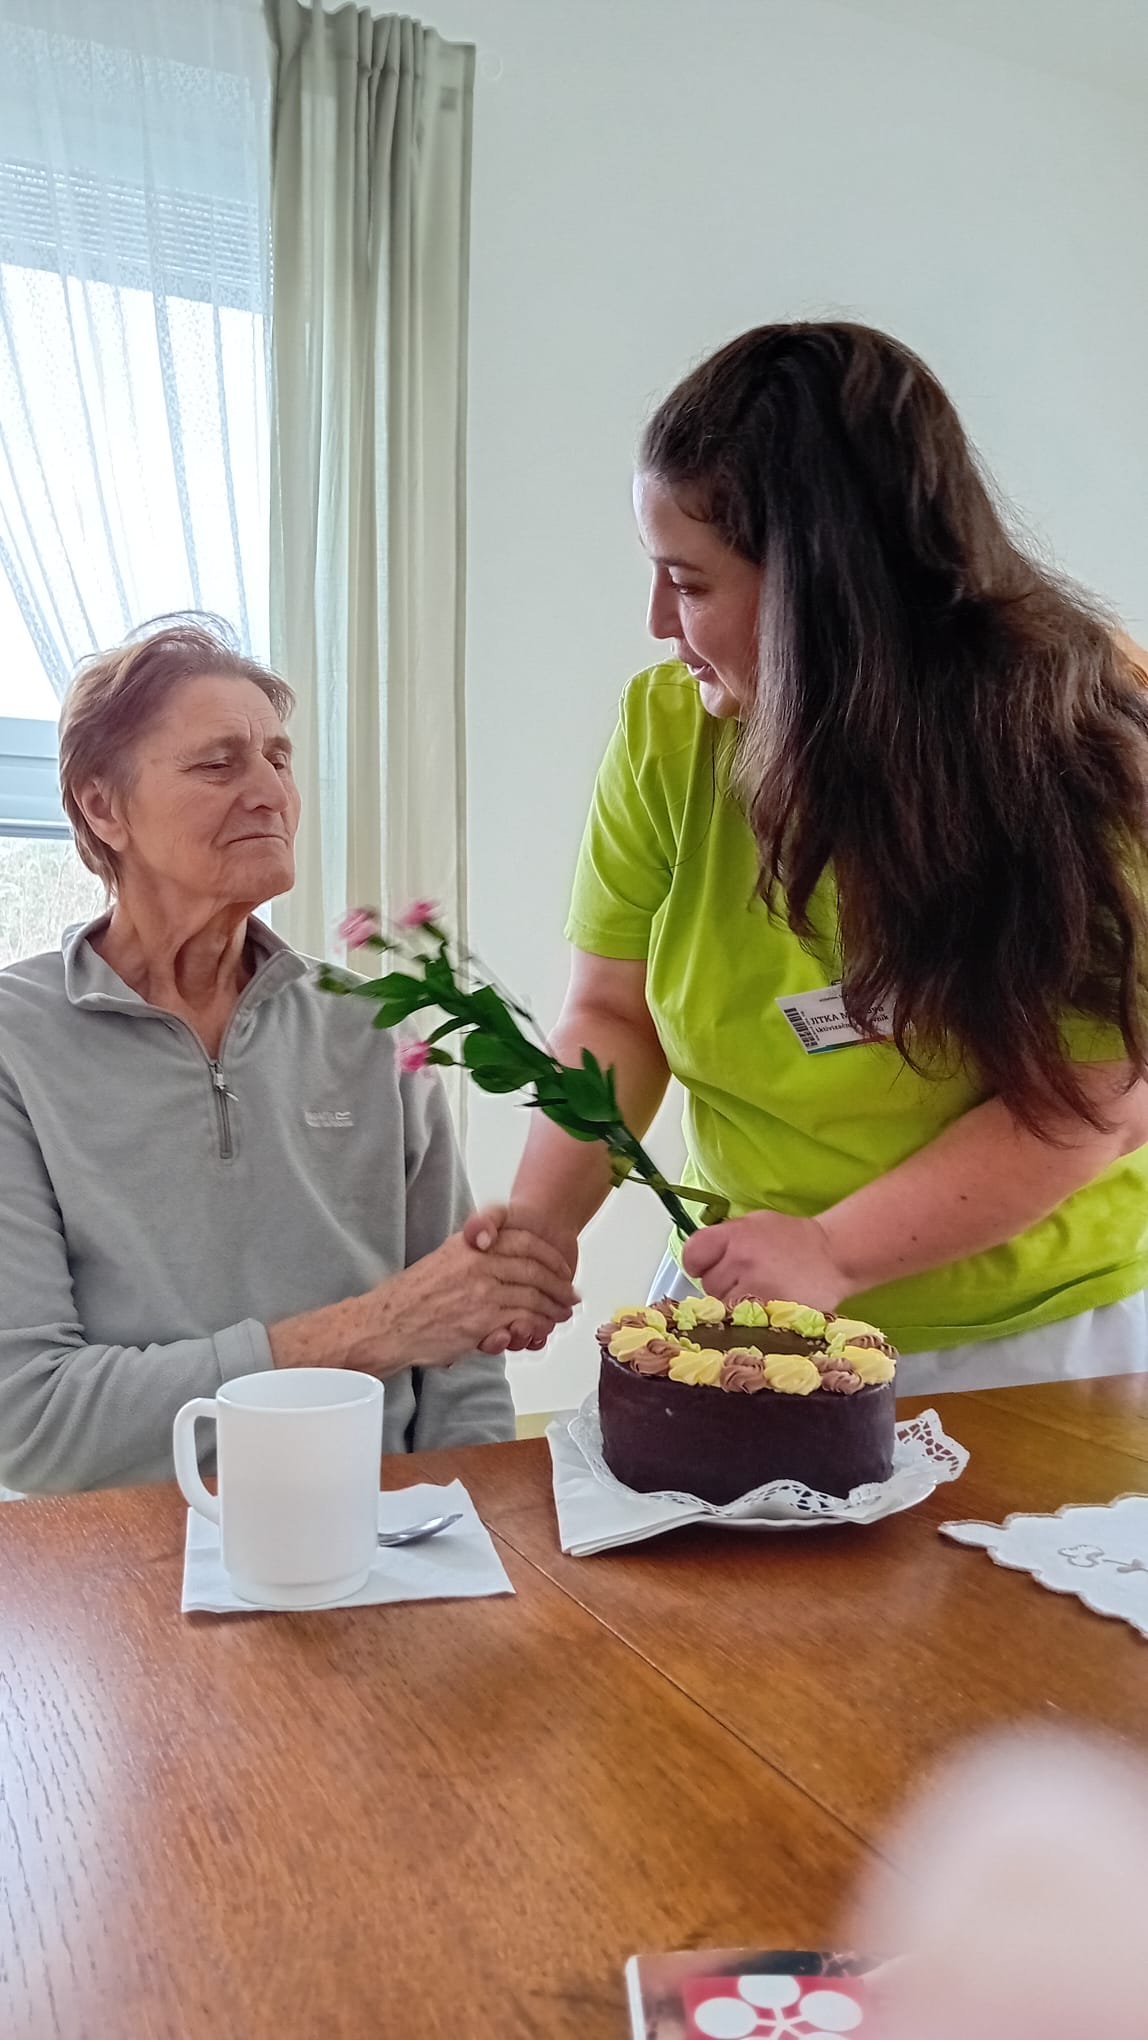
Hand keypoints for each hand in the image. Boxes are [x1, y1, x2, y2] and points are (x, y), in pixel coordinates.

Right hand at [349, 1220, 577, 1372]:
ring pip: (534, 1294)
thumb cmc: (412, 1298)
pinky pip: (524, 1317)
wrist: (388, 1325)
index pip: (522, 1240)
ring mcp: (482, 1290)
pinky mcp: (484, 1319)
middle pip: (534, 1267)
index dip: (548, 1254)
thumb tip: (493, 1253)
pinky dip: (539, 1323)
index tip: (560, 1265)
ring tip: (563, 1312)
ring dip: (554, 1305)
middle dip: (558, 1282)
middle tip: (570, 1294)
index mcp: (468, 1245)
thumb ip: (471, 1256)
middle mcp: (478, 1262)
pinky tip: (543, 1328)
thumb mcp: (442, 1260)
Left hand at [681, 1210, 850, 1310]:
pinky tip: (765, 1311)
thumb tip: (702, 1257)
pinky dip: (750, 1322)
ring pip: (723, 1308)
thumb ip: (726, 1237)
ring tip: (759, 1295)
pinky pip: (743, 1324)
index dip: (699, 1263)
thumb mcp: (757, 1223)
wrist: (835, 1255)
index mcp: (735, 1235)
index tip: (708, 1266)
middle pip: (708, 1285)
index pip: (693, 1254)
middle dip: (722, 1285)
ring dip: (734, 1306)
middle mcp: (741, 1260)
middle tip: (747, 1280)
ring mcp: (755, 1289)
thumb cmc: (795, 1240)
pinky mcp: (769, 1314)